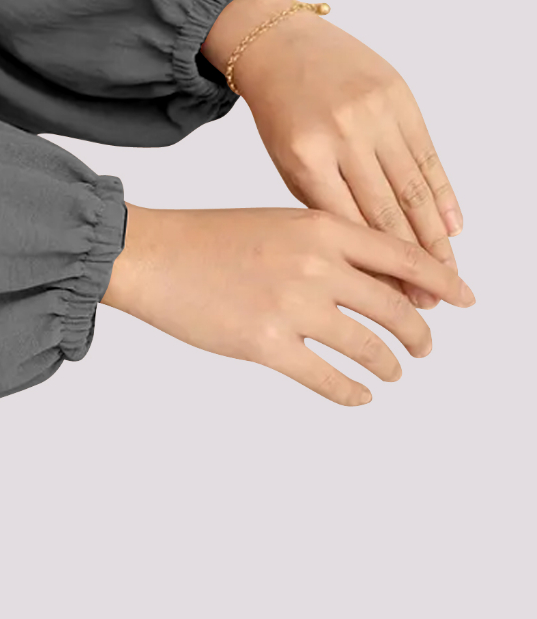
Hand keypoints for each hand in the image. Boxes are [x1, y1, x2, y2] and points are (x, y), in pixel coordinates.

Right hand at [101, 204, 475, 406]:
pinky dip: (352, 392)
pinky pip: (329, 378)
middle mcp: (316, 265)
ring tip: (392, 372)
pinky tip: (359, 396)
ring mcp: (293, 307)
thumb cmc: (206, 238)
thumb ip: (326, 244)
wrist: (153, 255)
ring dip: (389, 365)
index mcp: (320, 228)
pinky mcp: (266, 345)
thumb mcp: (277, 221)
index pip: (403, 257)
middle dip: (419, 334)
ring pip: (368, 348)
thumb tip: (373, 278)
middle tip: (425, 347)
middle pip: (395, 307)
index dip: (443, 281)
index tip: (466, 299)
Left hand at [202, 0, 463, 309]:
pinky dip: (443, 195)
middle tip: (428, 304)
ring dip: (435, 239)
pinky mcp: (400, 98)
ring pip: (414, 189)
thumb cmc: (278, 111)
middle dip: (412, 266)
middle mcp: (343, 136)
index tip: (394, 303)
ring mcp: (375, 115)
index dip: (376, 269)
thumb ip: (321, 201)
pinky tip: (452, 227)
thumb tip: (364, 256)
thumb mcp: (284, 160)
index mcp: (304, 156)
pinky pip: (428, 155)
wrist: (280, 42)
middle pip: (388, 214)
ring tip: (447, 277)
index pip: (349, 226)